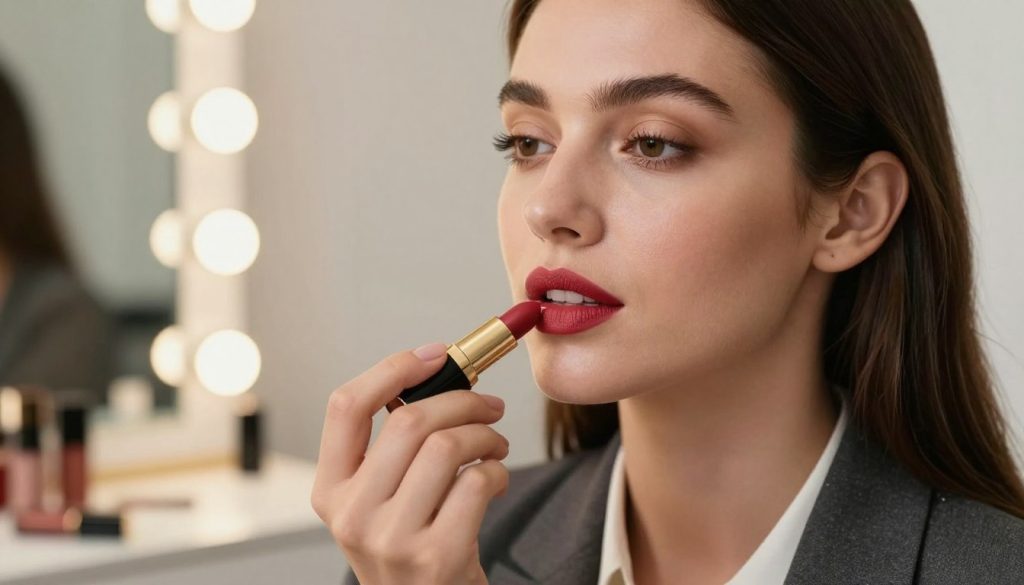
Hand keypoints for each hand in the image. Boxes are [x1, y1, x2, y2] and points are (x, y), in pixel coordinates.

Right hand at [311, 342, 509, 584]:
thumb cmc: (410, 549)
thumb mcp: (377, 502)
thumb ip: (391, 449)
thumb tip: (439, 375)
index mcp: (330, 491)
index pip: (346, 406)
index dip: (393, 368)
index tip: (435, 354)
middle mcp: (352, 515)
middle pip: (409, 420)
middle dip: (462, 399)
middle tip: (489, 406)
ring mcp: (393, 539)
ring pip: (447, 446)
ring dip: (486, 434)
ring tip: (495, 445)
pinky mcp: (438, 556)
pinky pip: (477, 481)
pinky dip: (497, 470)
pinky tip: (494, 480)